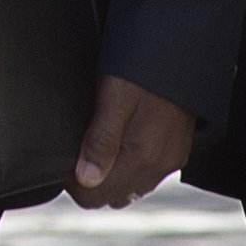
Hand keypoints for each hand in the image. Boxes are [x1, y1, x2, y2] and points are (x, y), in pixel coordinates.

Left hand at [66, 75, 193, 209]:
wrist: (181, 49)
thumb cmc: (144, 67)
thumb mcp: (114, 97)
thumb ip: (101, 140)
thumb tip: (85, 179)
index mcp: (142, 155)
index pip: (96, 196)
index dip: (73, 184)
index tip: (64, 162)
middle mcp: (160, 164)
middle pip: (113, 196)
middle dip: (89, 182)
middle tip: (76, 151)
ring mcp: (171, 158)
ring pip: (130, 188)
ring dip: (110, 176)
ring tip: (96, 145)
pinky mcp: (177, 149)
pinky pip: (147, 174)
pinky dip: (130, 167)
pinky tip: (120, 142)